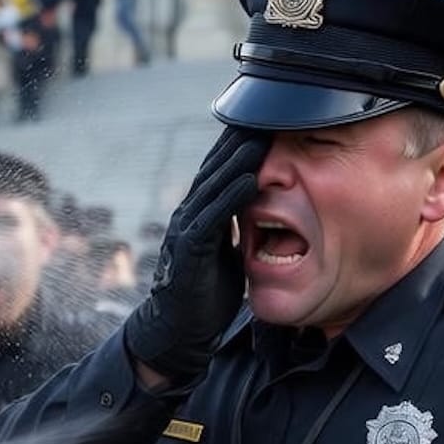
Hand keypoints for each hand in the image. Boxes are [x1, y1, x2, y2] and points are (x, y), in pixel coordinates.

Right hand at [124, 128, 269, 381]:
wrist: (178, 332)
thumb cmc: (205, 294)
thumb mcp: (226, 253)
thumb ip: (236, 228)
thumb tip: (257, 212)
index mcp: (198, 215)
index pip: (219, 171)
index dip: (238, 145)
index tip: (264, 118)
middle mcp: (189, 216)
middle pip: (214, 169)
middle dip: (238, 140)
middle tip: (265, 111)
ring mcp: (186, 232)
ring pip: (213, 187)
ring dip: (238, 160)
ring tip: (261, 135)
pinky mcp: (190, 253)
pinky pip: (213, 219)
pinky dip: (233, 197)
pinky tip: (251, 180)